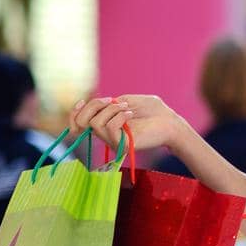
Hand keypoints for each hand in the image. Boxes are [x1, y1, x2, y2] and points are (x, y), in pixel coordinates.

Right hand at [69, 94, 187, 154]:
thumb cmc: (153, 111)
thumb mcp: (127, 100)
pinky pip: (109, 128)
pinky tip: (131, 115)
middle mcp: (106, 134)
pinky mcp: (121, 145)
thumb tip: (88, 105)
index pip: (79, 122)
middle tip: (110, 101)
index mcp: (106, 123)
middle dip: (93, 106)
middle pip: (82, 121)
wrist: (171, 123)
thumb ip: (108, 103)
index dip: (75, 112)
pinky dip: (119, 116)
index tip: (81, 102)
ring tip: (127, 109)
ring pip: (95, 123)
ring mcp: (113, 141)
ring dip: (111, 110)